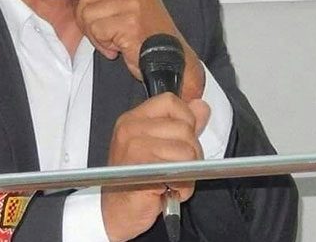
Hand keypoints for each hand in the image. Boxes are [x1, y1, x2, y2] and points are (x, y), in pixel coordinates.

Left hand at [66, 0, 204, 99]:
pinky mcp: (129, 23)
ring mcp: (133, 3)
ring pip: (87, 13)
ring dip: (93, 33)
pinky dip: (101, 43)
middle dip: (83, 17)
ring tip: (110, 39)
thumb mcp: (133, 0)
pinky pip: (96, 30)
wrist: (171, 58)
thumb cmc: (148, 33)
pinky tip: (115, 47)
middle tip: (98, 30)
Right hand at [101, 94, 209, 240]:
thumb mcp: (157, 145)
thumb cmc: (133, 182)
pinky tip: (168, 190)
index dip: (186, 119)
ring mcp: (135, 149)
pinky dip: (183, 187)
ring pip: (188, 151)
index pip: (171, 102)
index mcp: (133, 120)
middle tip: (175, 168)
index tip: (181, 138)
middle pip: (184, 128)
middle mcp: (131, 130)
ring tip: (170, 180)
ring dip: (187, 173)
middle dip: (190, 153)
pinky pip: (182, 173)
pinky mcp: (143, 170)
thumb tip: (200, 106)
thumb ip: (180, 123)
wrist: (114, 214)